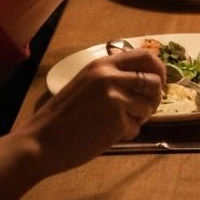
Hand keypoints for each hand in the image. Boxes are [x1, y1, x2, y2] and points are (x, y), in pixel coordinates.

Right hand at [19, 50, 165, 174]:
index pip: (145, 56)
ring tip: (117, 124)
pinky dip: (126, 134)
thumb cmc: (61, 117)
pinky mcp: (118, 120)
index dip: (159, 69)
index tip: (159, 81)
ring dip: (139, 118)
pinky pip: (136, 127)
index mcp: (102, 65)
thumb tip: (146, 79)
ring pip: (148, 106)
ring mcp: (116, 98)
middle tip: (146, 108)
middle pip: (154, 81)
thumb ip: (112, 77)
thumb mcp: (85, 84)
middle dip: (155, 96)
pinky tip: (107, 136)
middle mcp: (111, 77)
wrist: (39, 143)